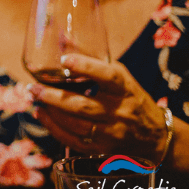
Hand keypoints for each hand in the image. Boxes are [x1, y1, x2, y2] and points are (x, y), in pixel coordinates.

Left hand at [28, 54, 168, 163]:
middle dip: (54, 97)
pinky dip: (53, 128)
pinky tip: (41, 114)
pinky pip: (74, 141)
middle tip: (33, 87)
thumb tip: (62, 39)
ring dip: (50, 112)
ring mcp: (111, 133)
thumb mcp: (120, 77)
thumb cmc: (130, 98)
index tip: (64, 59)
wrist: (155, 137)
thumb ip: (93, 62)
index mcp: (125, 89)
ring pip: (76, 125)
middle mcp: (119, 112)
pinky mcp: (102, 149)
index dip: (86, 67)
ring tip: (34, 97)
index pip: (108, 76)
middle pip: (83, 106)